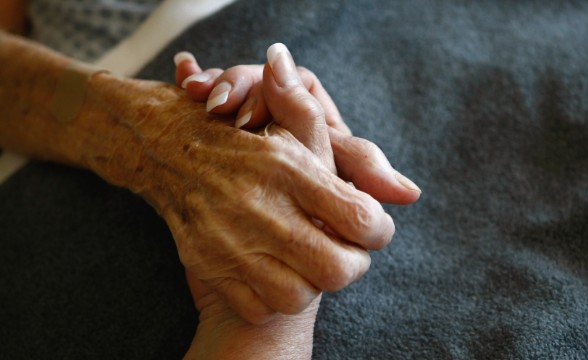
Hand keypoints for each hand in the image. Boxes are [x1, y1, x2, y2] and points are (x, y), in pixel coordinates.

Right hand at [86, 53, 394, 324]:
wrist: (169, 154)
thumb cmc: (244, 146)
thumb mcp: (286, 130)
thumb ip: (325, 130)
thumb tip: (354, 124)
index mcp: (289, 168)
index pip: (360, 218)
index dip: (379, 231)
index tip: (374, 229)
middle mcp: (261, 206)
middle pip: (336, 269)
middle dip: (352, 265)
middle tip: (347, 252)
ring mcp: (232, 240)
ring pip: (299, 296)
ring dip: (312, 284)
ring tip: (310, 263)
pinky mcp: (211, 265)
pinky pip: (260, 307)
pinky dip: (274, 297)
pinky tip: (275, 272)